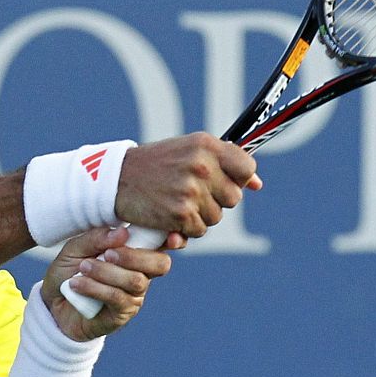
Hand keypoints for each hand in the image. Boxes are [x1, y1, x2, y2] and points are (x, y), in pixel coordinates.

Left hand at [43, 228, 170, 338]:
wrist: (52, 304)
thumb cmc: (68, 271)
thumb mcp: (75, 248)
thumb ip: (97, 238)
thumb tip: (123, 234)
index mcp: (135, 252)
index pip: (162, 243)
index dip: (172, 239)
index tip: (171, 236)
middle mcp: (141, 273)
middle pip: (160, 264)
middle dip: (135, 256)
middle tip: (108, 254)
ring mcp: (134, 295)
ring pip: (136, 281)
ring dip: (106, 272)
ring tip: (83, 268)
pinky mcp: (122, 314)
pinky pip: (117, 298)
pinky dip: (95, 288)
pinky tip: (76, 284)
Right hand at [115, 133, 260, 243]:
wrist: (117, 180)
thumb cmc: (157, 164)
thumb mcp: (189, 151)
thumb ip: (224, 162)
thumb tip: (258, 184)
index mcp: (205, 145)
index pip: (247, 168)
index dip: (240, 179)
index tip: (225, 181)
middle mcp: (202, 166)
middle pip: (233, 198)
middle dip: (217, 200)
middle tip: (192, 192)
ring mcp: (191, 191)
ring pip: (216, 217)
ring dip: (200, 215)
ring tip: (177, 201)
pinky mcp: (180, 214)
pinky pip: (198, 231)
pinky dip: (186, 229)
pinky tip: (170, 215)